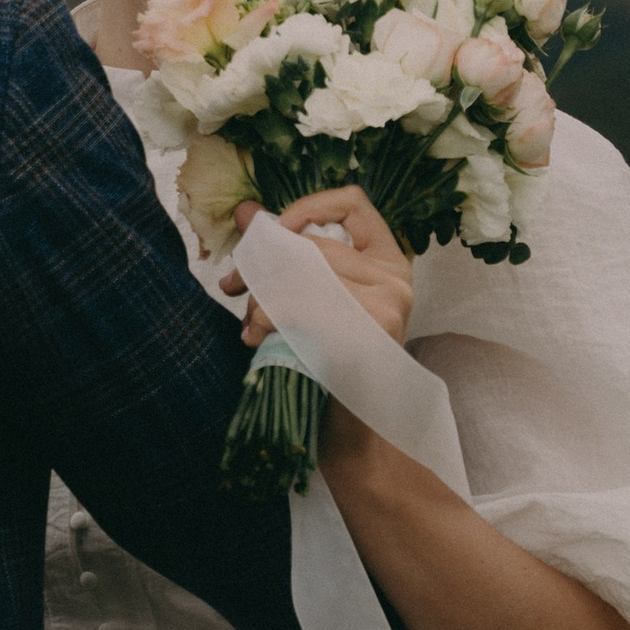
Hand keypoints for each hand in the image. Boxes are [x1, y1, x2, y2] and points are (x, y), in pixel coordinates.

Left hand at [220, 187, 414, 348]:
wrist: (353, 426)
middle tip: (235, 287)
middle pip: (312, 245)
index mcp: (388, 261)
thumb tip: (245, 210)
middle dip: (261, 265)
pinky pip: (299, 307)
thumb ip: (288, 255)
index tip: (274, 229)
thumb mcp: (315, 298)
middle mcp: (394, 279)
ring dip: (260, 299)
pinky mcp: (368, 333)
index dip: (308, 206)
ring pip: (300, 274)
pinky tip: (257, 338)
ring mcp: (387, 306)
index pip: (353, 203)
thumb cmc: (330, 360)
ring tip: (250, 323)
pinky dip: (267, 320)